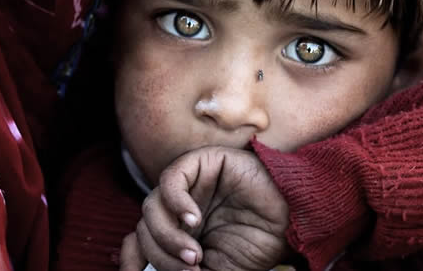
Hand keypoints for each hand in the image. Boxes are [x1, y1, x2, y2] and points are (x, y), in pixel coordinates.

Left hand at [120, 146, 289, 270]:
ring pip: (152, 207)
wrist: (291, 221)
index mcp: (177, 232)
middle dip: (162, 255)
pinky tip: (193, 219)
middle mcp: (176, 209)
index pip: (138, 242)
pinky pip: (170, 179)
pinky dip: (176, 202)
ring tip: (196, 253)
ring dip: (168, 236)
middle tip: (191, 267)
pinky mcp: (200, 163)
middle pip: (144, 229)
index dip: (131, 260)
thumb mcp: (218, 270)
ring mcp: (187, 186)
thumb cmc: (257, 245)